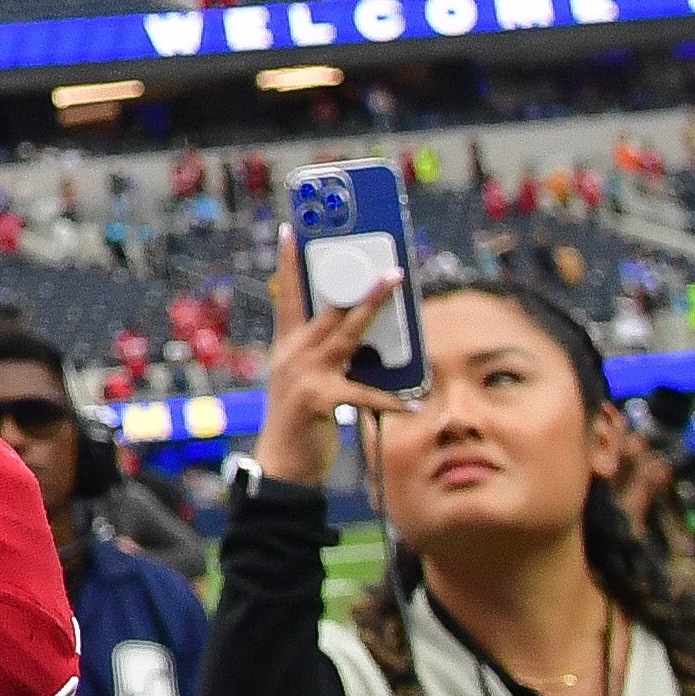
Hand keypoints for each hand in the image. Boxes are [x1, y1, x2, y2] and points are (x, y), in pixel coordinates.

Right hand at [253, 239, 407, 492]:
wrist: (283, 464)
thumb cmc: (300, 421)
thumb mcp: (306, 381)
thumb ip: (328, 357)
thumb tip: (364, 337)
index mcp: (288, 346)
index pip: (288, 297)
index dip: (290, 264)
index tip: (291, 231)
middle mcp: (293, 353)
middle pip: (330, 309)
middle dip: (357, 283)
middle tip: (386, 265)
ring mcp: (304, 374)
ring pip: (347, 334)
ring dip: (373, 309)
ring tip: (395, 286)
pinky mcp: (318, 399)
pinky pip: (362, 394)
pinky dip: (389, 401)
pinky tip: (411, 404)